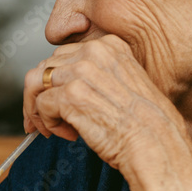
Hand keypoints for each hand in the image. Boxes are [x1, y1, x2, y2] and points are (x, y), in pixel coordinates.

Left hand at [23, 35, 191, 176]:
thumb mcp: (125, 86)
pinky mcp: (71, 96)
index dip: (55, 82)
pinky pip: (41, 106)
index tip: (54, 99)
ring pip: (36, 84)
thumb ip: (97, 78)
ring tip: (49, 128)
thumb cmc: (147, 124)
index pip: (64, 56)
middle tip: (43, 120)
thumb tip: (65, 89)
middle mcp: (93, 53)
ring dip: (38, 109)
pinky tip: (69, 134)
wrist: (156, 143)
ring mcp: (81, 73)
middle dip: (38, 95)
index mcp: (109, 47)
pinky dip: (48, 124)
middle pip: (45, 67)